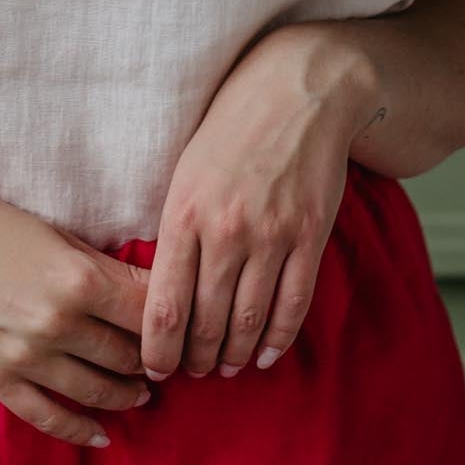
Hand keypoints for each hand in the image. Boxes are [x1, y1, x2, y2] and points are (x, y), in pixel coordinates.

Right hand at [0, 179, 155, 451]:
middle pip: (129, 355)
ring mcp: (27, 359)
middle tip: (168, 360)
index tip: (185, 325)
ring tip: (142, 391)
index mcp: (78, 280)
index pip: (150, 313)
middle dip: (152, 358)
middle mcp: (58, 325)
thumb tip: (151, 289)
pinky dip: (82, 431)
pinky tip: (104, 436)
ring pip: (99, 391)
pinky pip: (49, 418)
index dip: (174, 320)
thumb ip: (102, 267)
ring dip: (127, 394)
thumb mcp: (54, 233)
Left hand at [141, 25, 371, 382]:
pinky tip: (264, 354)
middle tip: (194, 372)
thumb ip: (173, 231)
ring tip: (226, 367)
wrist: (295, 91)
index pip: (163, 309)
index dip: (158, 352)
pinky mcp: (309, 237)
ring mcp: (271, 236)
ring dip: (234, 356)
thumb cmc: (229, 131)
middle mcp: (225, 231)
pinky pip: (292, 305)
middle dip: (197, 360)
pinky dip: (276, 339)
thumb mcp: (183, 173)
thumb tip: (159, 295)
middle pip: (206, 325)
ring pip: (248, 323)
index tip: (156, 370)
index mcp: (183, 215)